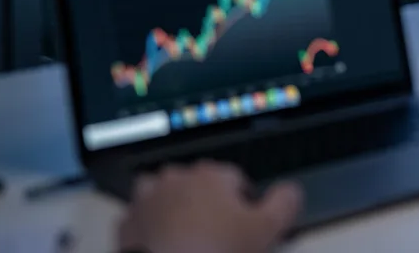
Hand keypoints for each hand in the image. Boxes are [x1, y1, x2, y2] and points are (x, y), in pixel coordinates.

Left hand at [117, 161, 302, 252]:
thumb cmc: (214, 252)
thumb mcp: (266, 230)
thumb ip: (284, 203)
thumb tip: (291, 189)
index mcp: (211, 174)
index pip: (237, 180)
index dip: (245, 207)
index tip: (244, 230)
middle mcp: (178, 178)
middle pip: (201, 186)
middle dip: (209, 207)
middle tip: (217, 240)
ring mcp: (148, 198)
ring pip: (167, 196)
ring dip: (175, 211)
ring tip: (186, 239)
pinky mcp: (127, 222)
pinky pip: (142, 219)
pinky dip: (151, 229)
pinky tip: (162, 247)